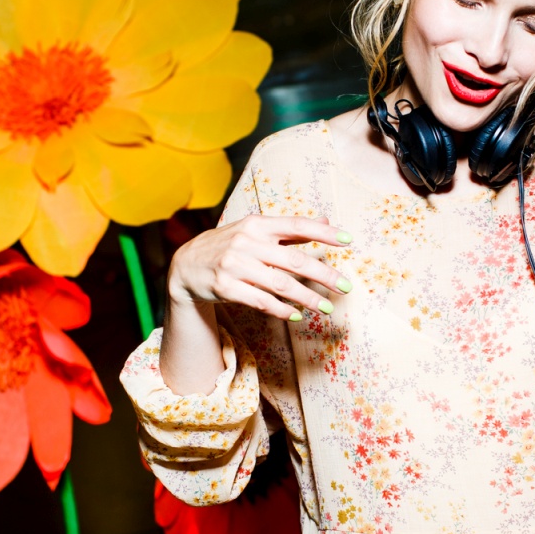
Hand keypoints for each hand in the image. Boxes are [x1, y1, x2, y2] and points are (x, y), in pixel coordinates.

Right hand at [168, 215, 352, 320]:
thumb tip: (326, 218)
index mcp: (257, 224)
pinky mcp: (225, 287)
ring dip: (308, 298)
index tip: (349, 240)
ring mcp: (234, 265)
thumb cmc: (230, 245)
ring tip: (326, 308)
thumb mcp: (255, 230)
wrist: (185, 265)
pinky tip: (297, 315)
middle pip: (294, 260)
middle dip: (324, 275)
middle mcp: (247, 242)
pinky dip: (282, 310)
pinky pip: (261, 301)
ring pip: (281, 284)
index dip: (324, 232)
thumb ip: (290, 229)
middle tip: (345, 287)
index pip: (297, 225)